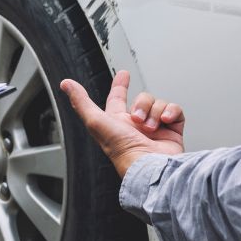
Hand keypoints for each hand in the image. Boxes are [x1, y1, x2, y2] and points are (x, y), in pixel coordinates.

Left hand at [59, 71, 184, 177]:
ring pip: (158, 103)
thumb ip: (81, 101)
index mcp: (118, 123)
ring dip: (154, 111)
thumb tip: (66, 84)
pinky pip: (175, 111)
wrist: (149, 165)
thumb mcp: (95, 121)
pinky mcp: (172, 132)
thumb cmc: (121, 149)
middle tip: (137, 118)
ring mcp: (156, 129)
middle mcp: (136, 125)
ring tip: (150, 127)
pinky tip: (165, 121)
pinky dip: (171, 112)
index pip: (117, 99)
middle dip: (141, 103)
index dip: (120, 85)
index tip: (124, 74)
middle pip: (142, 98)